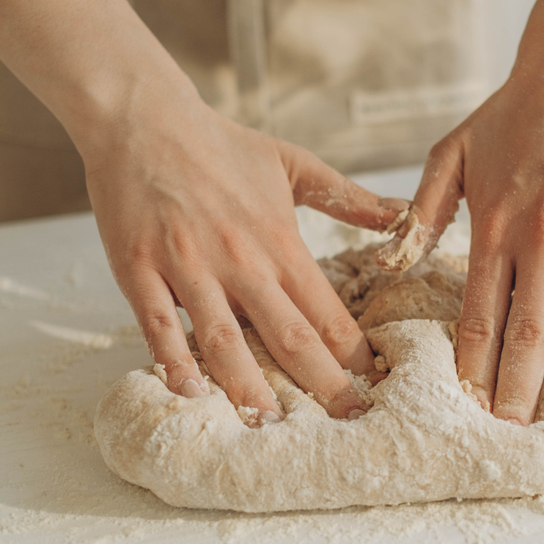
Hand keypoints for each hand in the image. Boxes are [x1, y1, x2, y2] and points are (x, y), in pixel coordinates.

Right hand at [82, 97, 406, 421]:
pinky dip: (173, 360)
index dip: (353, 352)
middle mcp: (240, 260)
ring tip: (271, 426)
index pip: (326, 310)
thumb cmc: (221, 144)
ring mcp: (188, 266)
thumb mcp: (294, 163)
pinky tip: (190, 393)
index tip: (375, 385)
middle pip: (288, 335)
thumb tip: (404, 214)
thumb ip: (349, 197)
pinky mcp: (140, 268)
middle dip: (321, 384)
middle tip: (347, 422)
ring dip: (249, 386)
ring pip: (224, 339)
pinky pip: (158, 325)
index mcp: (279, 241)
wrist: (144, 118)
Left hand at [397, 36, 543, 423]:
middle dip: (519, 388)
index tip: (471, 405)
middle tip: (513, 432)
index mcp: (492, 222)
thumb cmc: (511, 112)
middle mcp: (541, 232)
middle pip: (529, 329)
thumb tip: (395, 262)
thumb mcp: (450, 151)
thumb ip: (421, 210)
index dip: (475, 366)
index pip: (479, 313)